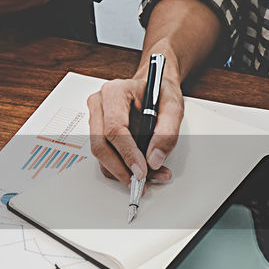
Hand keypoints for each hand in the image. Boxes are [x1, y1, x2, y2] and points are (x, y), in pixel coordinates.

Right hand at [87, 54, 183, 184]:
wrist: (154, 87)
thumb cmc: (160, 92)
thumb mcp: (173, 106)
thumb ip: (167, 133)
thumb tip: (154, 160)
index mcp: (114, 92)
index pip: (114, 129)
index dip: (127, 154)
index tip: (141, 171)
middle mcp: (99, 104)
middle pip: (100, 144)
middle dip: (120, 168)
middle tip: (140, 182)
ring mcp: (95, 117)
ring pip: (101, 153)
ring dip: (122, 170)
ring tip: (149, 175)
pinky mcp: (98, 131)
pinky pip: (104, 155)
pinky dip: (121, 167)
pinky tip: (140, 169)